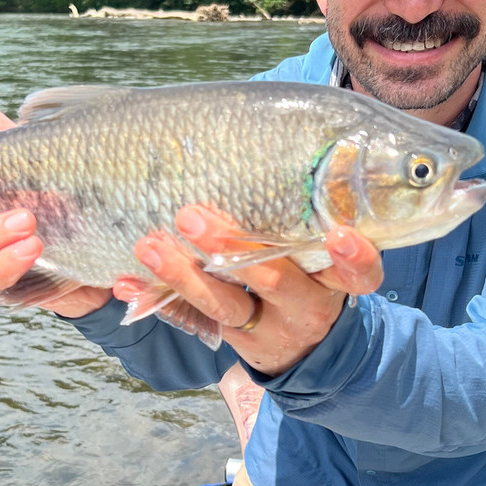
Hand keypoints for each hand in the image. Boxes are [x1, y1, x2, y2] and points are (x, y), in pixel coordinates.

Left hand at [114, 205, 382, 375]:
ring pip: (224, 304)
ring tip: (149, 245)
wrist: (302, 347)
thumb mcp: (325, 255)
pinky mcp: (230, 339)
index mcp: (335, 279)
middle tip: (191, 216)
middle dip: (233, 248)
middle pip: (275, 280)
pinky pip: (189, 319)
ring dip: (182, 274)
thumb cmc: (311, 273)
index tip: (339, 235)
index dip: (353, 257)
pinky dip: (154, 298)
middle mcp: (305, 306)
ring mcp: (265, 327)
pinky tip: (124, 283)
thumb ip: (308, 216)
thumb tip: (279, 139)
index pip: (360, 273)